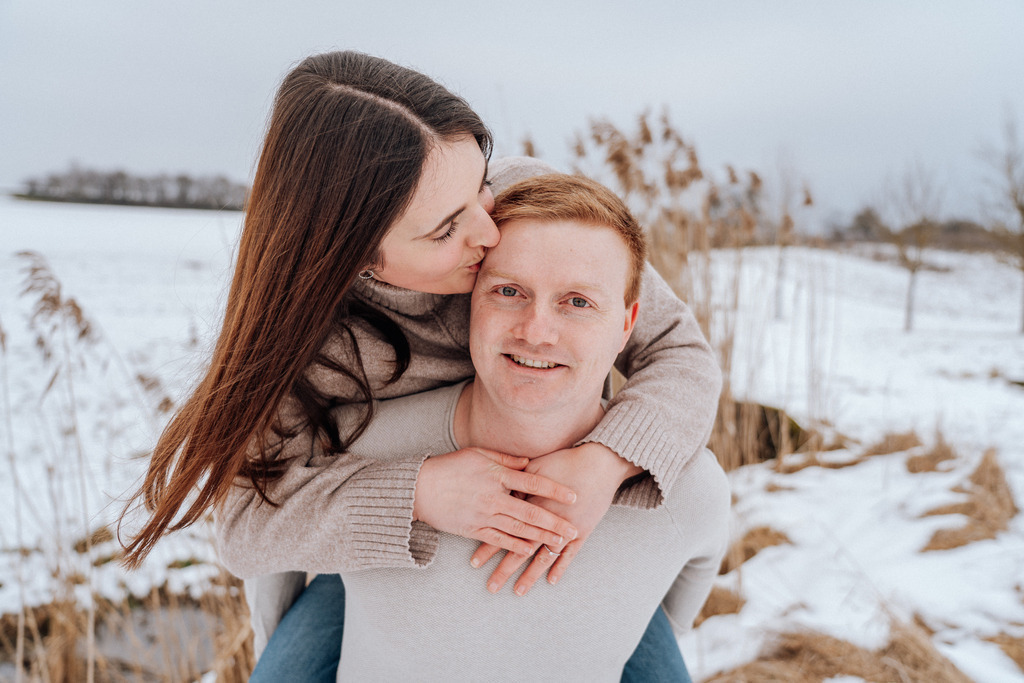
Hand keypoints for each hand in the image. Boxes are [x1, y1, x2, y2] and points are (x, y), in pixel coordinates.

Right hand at [413, 447, 578, 556]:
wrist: (419, 487)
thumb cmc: (450, 466)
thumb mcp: (477, 454)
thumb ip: (505, 459)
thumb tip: (529, 462)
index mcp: (497, 474)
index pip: (533, 482)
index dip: (555, 489)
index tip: (574, 496)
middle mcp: (493, 496)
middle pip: (530, 511)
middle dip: (554, 521)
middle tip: (574, 529)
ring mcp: (483, 514)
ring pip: (518, 529)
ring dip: (540, 537)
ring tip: (559, 543)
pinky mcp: (472, 529)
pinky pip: (498, 540)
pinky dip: (515, 546)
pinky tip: (530, 550)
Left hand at [470, 442, 641, 594]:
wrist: (599, 464)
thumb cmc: (565, 462)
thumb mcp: (534, 469)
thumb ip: (516, 484)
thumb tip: (499, 495)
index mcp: (531, 506)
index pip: (505, 531)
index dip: (489, 547)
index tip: (474, 562)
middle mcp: (546, 523)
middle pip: (521, 550)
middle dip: (505, 570)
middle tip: (491, 587)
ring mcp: (565, 530)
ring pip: (544, 558)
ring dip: (530, 576)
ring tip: (518, 592)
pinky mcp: (582, 532)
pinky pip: (570, 555)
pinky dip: (560, 568)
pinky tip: (551, 582)